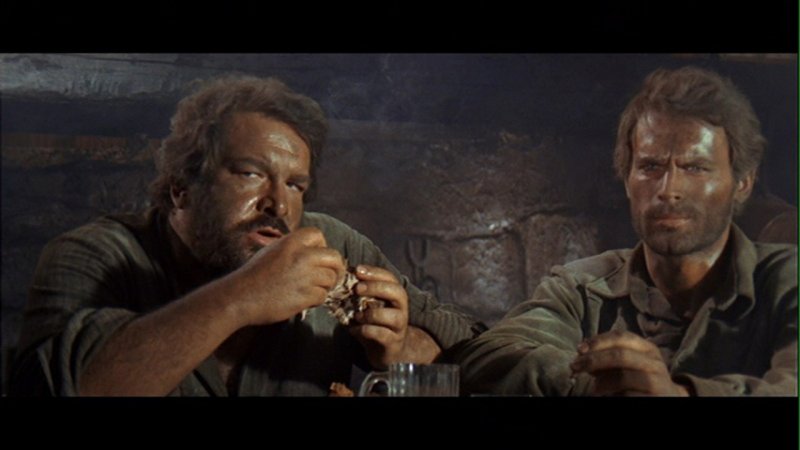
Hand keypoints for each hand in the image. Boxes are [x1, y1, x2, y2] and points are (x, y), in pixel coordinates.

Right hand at [228, 227, 344, 325]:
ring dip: (325, 286)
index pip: (318, 235)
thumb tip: (313, 251)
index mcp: (291, 242)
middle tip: (331, 277)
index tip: (318, 258)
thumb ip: (292, 248)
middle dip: (336, 268)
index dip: (322, 247)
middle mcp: (301, 256)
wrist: (239, 297)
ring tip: (311, 291)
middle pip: (334, 257)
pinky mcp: (305, 295)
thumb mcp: (271, 251)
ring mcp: (305, 276)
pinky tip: (304, 301)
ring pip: (331, 279)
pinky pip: (323, 296)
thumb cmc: (253, 276)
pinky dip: (316, 300)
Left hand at [348, 265, 411, 368]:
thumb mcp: (367, 306)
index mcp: (395, 295)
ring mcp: (399, 326)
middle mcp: (401, 308)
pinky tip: (354, 330)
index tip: (357, 270)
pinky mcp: (394, 342)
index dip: (375, 272)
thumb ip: (359, 293)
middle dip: (377, 287)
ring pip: (392, 316)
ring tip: (356, 316)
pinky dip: (366, 331)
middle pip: (397, 292)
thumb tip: (340, 278)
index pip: (390, 278)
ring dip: (371, 314)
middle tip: (357, 288)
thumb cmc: (375, 323)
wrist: (387, 350)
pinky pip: (382, 334)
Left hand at [570, 330, 689, 396]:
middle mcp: (654, 363)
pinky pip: (629, 395)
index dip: (598, 341)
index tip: (579, 349)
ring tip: (593, 388)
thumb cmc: (641, 378)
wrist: (669, 399)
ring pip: (624, 377)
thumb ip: (609, 355)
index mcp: (648, 348)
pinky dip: (613, 395)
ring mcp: (656, 382)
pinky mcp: (653, 399)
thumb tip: (581, 353)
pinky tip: (606, 397)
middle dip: (594, 360)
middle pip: (620, 356)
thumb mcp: (630, 363)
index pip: (621, 337)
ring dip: (602, 382)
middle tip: (575, 367)